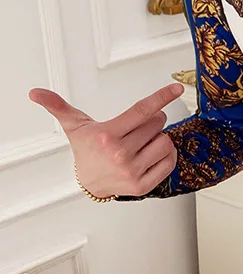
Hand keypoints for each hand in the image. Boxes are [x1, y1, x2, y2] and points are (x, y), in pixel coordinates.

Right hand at [28, 83, 183, 197]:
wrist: (90, 183)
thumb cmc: (87, 151)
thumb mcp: (74, 126)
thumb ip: (58, 106)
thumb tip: (35, 93)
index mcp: (108, 135)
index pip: (141, 111)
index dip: (161, 97)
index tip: (176, 88)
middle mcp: (121, 154)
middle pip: (156, 124)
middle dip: (152, 121)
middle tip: (138, 127)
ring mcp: (133, 171)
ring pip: (165, 142)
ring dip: (159, 138)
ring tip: (143, 141)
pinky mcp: (143, 185)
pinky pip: (170, 161)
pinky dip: (166, 154)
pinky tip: (152, 153)